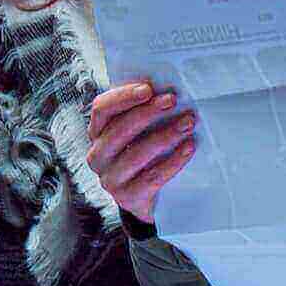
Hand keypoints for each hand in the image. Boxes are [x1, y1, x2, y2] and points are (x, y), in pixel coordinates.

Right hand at [85, 80, 194, 222]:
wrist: (149, 198)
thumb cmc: (146, 155)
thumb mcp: (139, 132)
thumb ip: (142, 111)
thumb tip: (165, 87)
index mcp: (97, 133)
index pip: (101, 109)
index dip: (123, 97)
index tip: (149, 88)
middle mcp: (98, 156)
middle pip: (119, 129)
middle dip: (148, 112)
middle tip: (173, 100)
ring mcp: (111, 179)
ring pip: (136, 154)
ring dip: (165, 135)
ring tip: (187, 123)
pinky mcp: (128, 198)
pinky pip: (152, 177)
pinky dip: (173, 161)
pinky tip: (188, 148)